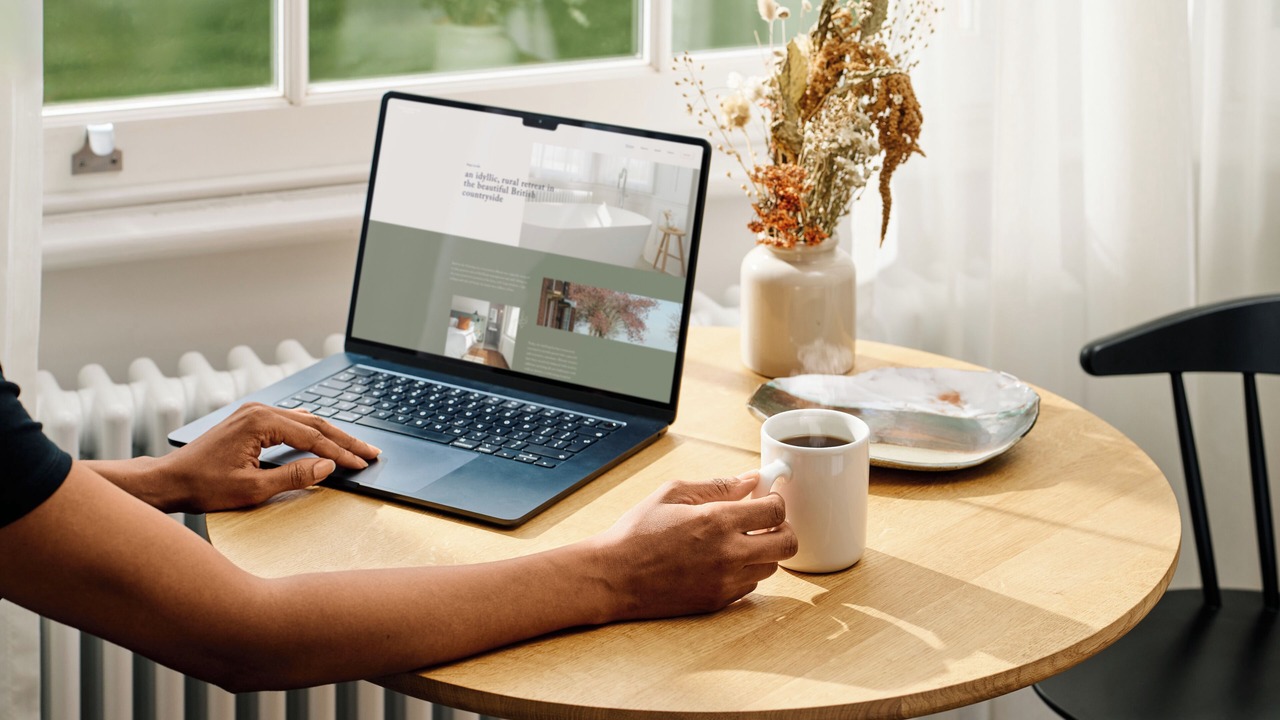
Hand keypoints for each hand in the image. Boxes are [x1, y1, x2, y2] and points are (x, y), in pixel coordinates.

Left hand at [156, 402, 380, 512]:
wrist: (168, 480)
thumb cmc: (202, 486)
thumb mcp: (252, 489)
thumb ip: (293, 477)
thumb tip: (326, 468)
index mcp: (260, 422)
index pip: (314, 437)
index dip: (341, 453)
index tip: (363, 464)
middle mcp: (259, 410)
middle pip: (315, 423)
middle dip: (345, 440)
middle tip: (371, 453)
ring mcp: (254, 412)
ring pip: (305, 421)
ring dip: (331, 435)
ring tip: (355, 447)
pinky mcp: (250, 420)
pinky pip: (291, 422)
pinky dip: (312, 432)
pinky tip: (325, 439)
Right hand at [593, 473, 795, 620]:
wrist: (614, 576)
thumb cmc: (638, 532)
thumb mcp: (673, 494)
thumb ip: (718, 485)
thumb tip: (751, 479)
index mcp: (717, 521)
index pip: (775, 511)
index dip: (776, 501)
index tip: (767, 499)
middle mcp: (728, 554)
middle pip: (787, 543)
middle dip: (782, 528)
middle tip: (764, 522)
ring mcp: (725, 582)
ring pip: (771, 567)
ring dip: (763, 551)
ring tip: (739, 541)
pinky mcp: (718, 602)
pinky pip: (749, 585)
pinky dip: (745, 571)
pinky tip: (722, 561)